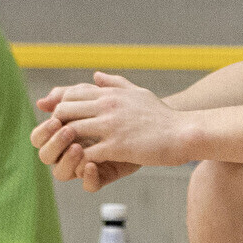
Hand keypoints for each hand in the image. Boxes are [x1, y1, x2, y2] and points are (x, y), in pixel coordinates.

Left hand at [32, 72, 188, 179]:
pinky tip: (83, 166)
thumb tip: (96, 75)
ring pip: (70, 132)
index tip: (65, 124)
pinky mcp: (117, 146)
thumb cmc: (162, 115)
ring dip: (65, 145)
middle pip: (63, 111)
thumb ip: (115, 83)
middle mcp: (106, 105)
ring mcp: (110, 125)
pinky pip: (86, 154)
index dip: (61, 109)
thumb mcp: (137, 92)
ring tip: (70, 155)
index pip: (70, 94)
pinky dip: (79, 161)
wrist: (183, 132)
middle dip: (58, 128)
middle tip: (63, 142)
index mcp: (109, 93)